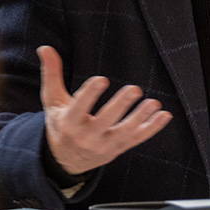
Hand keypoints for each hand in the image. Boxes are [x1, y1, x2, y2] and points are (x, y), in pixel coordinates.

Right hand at [38, 45, 172, 175]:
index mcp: (69, 123)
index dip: (90, 94)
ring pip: (124, 133)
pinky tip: (165, 115)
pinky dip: (152, 128)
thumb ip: (51, 75)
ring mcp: (104, 145)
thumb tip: (45, 48)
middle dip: (120, 106)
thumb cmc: (61, 124)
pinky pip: (137, 139)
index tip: (101, 79)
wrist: (66, 161)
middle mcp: (86, 137)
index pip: (79, 108)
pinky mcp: (119, 149)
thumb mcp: (52, 102)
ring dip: (140, 118)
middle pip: (104, 121)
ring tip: (154, 103)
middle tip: (135, 89)